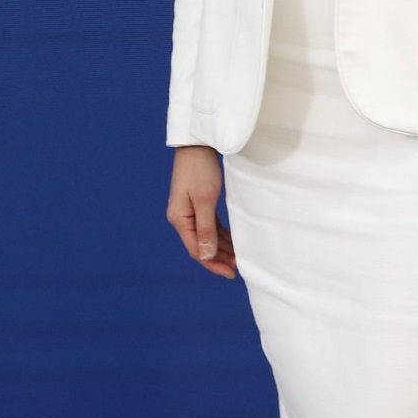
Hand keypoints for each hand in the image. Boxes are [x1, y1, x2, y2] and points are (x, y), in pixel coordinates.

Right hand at [165, 145, 236, 277]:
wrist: (197, 144)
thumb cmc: (200, 170)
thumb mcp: (205, 200)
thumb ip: (205, 229)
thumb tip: (205, 255)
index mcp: (179, 219)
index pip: (196, 250)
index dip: (213, 263)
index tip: (231, 272)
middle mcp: (181, 218)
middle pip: (200, 245)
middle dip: (219, 257)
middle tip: (238, 267)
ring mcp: (188, 211)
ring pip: (205, 236)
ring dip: (220, 247)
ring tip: (237, 258)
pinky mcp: (196, 204)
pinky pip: (208, 226)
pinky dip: (219, 235)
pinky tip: (231, 241)